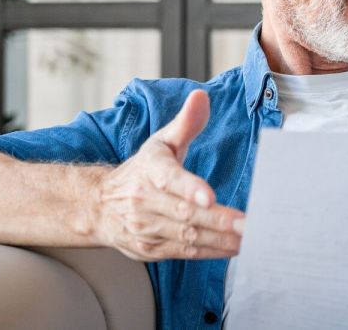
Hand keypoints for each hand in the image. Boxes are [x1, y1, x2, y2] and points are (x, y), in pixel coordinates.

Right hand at [93, 89, 245, 261]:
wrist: (99, 206)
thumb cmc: (141, 171)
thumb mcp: (161, 142)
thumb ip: (186, 123)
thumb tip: (202, 96)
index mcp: (150, 169)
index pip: (169, 178)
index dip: (190, 188)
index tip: (209, 196)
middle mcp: (144, 200)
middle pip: (185, 213)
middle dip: (218, 220)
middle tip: (248, 223)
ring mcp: (146, 227)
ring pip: (186, 235)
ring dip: (218, 240)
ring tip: (248, 238)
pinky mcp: (150, 249)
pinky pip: (183, 252)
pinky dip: (209, 252)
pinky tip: (232, 248)